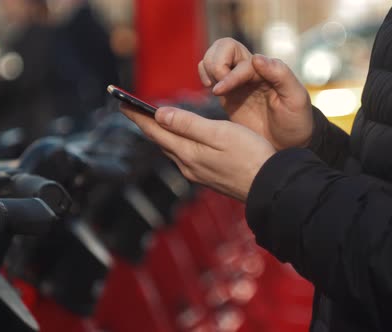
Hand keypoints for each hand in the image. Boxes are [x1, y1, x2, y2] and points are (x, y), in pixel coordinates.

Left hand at [120, 104, 275, 200]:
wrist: (270, 185)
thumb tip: (159, 115)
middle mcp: (187, 164)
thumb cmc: (250, 155)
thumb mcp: (220, 134)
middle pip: (159, 140)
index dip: (137, 115)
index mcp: (188, 152)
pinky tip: (178, 138)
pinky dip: (174, 141)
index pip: (155, 130)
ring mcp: (197, 172)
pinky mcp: (207, 175)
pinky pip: (183, 155)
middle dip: (144, 123)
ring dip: (158, 133)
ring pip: (171, 148)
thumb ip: (188, 124)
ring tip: (149, 120)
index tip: (121, 102)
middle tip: (129, 108)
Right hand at [199, 38, 312, 149]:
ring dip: (208, 68)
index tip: (219, 93)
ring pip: (213, 56)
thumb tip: (256, 57)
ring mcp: (237, 81)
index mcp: (267, 70)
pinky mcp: (227, 93)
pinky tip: (212, 91)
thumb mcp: (296, 99)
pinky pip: (209, 73)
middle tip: (217, 87)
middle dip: (214, 63)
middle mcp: (251, 70)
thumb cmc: (295, 122)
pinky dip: (204, 76)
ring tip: (214, 89)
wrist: (287, 144)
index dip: (228, 75)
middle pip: (223, 46)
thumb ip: (281, 74)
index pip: (240, 62)